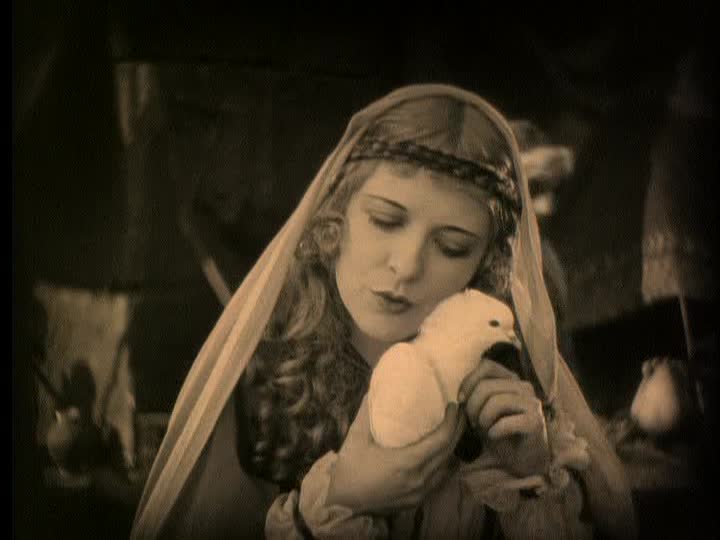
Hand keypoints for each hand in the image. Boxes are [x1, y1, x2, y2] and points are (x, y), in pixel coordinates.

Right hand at [326, 395, 465, 514]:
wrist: (342, 505)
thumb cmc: (349, 470)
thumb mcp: (356, 438)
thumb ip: (367, 412)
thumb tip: (374, 389)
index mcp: (406, 463)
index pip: (441, 441)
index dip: (452, 422)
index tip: (453, 406)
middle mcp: (419, 479)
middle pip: (449, 453)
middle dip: (458, 430)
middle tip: (459, 412)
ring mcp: (419, 493)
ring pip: (447, 468)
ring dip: (453, 448)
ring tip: (454, 429)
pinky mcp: (417, 501)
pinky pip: (440, 480)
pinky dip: (446, 464)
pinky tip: (444, 454)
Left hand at [459, 360, 549, 477]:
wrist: (522, 460)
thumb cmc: (500, 432)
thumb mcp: (482, 410)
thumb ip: (474, 395)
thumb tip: (460, 397)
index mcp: (511, 380)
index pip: (487, 366)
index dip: (469, 381)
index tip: (461, 400)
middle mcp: (524, 387)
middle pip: (486, 386)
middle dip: (472, 406)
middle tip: (473, 423)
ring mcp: (532, 403)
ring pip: (495, 401)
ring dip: (483, 419)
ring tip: (484, 429)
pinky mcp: (536, 422)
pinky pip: (505, 422)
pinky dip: (494, 431)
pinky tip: (494, 436)